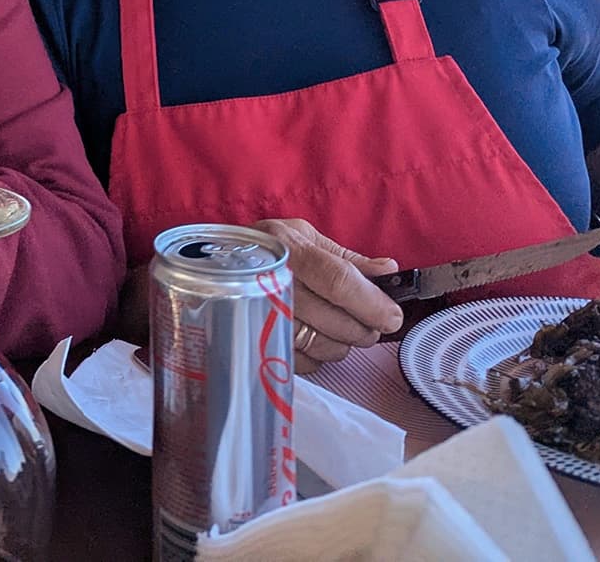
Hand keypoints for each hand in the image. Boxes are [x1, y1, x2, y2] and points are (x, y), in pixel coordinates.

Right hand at [253, 219, 404, 374]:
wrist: (208, 266)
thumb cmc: (263, 248)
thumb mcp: (302, 237)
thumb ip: (346, 257)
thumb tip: (388, 271)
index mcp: (288, 249)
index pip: (338, 280)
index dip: (371, 302)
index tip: (391, 316)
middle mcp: (272, 282)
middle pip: (334, 319)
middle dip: (365, 329)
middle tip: (373, 325)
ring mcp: (261, 316)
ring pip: (322, 346)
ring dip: (344, 344)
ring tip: (342, 329)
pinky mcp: (256, 344)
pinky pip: (304, 363)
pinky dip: (319, 356)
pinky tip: (316, 338)